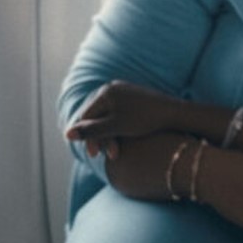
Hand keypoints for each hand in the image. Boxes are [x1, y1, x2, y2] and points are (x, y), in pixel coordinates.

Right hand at [66, 81, 184, 159]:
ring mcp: (124, 92)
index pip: (86, 116)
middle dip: (98, 137)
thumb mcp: (116, 127)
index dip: (86, 136)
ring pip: (108, 117)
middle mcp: (113, 88)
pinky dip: (118, 128)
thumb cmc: (145, 119)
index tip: (93, 154)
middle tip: (100, 155)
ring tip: (114, 152)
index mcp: (106, 92)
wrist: (175, 113)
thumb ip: (91, 131)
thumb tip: (67, 135)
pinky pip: (119, 114)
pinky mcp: (134, 98)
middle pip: (96, 116)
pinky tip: (122, 141)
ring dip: (108, 135)